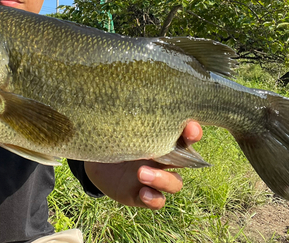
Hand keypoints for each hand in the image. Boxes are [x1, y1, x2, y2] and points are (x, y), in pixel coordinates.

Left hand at [84, 120, 202, 209]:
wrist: (95, 160)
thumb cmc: (112, 134)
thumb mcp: (120, 124)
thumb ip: (127, 114)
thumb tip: (119, 88)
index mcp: (163, 138)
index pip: (186, 135)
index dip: (193, 132)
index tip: (190, 127)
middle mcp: (164, 159)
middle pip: (187, 162)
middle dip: (184, 159)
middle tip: (160, 153)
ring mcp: (155, 178)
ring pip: (174, 184)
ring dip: (162, 180)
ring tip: (141, 173)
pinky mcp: (142, 194)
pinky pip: (158, 201)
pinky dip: (154, 198)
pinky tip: (144, 193)